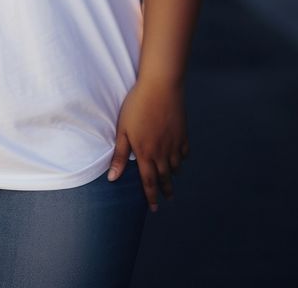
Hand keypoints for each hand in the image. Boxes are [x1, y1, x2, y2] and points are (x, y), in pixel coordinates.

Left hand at [107, 80, 188, 212]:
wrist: (160, 87)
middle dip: (165, 191)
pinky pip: (184, 153)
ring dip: (173, 175)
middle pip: (165, 178)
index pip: (148, 182)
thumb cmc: (137, 106)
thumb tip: (112, 178)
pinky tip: (179, 159)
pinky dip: (182, 159)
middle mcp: (162, 153)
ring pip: (176, 167)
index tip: (154, 208)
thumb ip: (120, 155)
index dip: (151, 197)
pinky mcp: (183, 134)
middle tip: (167, 199)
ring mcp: (175, 144)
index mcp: (145, 154)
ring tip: (171, 179)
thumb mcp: (123, 130)